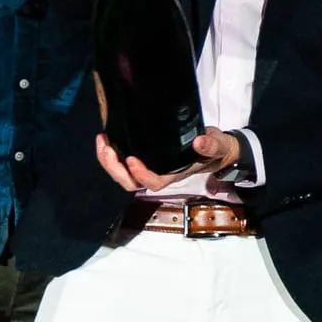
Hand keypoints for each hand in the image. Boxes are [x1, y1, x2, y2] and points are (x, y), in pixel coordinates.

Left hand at [93, 127, 242, 192]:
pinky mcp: (146, 158)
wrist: (216, 149)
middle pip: (132, 183)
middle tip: (107, 148)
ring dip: (109, 162)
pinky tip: (107, 139)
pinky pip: (124, 164)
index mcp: (175, 174)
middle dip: (115, 168)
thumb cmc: (216, 150)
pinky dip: (112, 155)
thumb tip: (199, 142)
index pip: (154, 182)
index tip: (132, 159)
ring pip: (124, 175)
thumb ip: (211, 145)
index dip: (140, 174)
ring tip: (102, 142)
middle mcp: (160, 174)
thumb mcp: (219, 146)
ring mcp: (151, 168)